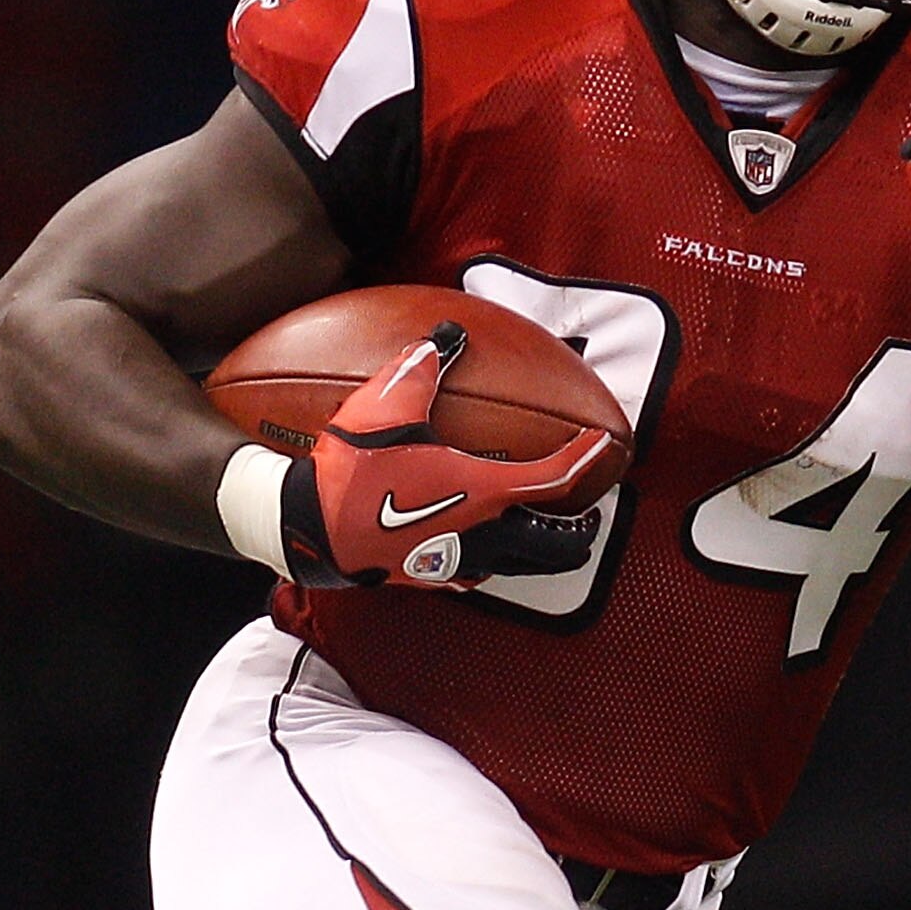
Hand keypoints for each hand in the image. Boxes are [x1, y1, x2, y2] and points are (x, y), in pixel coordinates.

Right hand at [279, 320, 612, 589]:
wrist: (308, 529)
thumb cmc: (352, 468)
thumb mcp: (387, 404)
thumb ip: (423, 364)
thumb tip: (447, 332)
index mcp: (484, 490)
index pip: (555, 478)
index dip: (585, 460)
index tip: (603, 445)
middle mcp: (482, 533)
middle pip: (554, 545)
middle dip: (578, 532)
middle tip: (590, 515)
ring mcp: (457, 562)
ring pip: (521, 566)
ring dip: (545, 553)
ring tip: (552, 535)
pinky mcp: (430, 577)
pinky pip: (482, 573)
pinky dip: (501, 560)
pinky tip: (489, 546)